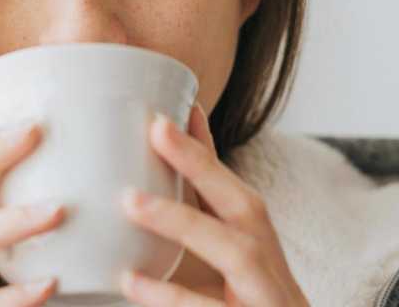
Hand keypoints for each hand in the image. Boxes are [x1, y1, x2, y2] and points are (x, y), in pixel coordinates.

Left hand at [118, 103, 309, 306]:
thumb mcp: (223, 262)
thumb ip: (196, 214)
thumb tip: (162, 159)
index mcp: (256, 243)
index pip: (228, 186)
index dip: (199, 147)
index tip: (163, 110)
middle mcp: (267, 264)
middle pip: (243, 205)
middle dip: (201, 165)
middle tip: (155, 129)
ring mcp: (265, 297)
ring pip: (235, 252)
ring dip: (185, 223)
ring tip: (131, 201)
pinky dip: (172, 299)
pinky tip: (131, 283)